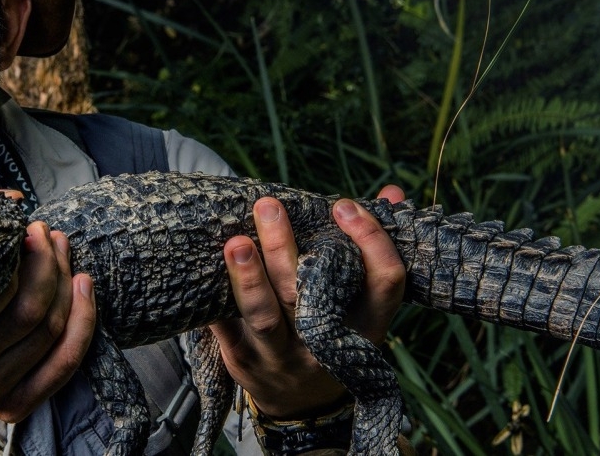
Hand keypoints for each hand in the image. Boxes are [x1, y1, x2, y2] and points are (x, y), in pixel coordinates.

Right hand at [0, 219, 96, 421]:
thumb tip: (11, 202)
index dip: (28, 259)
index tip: (31, 228)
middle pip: (32, 314)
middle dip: (52, 266)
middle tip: (50, 236)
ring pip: (52, 336)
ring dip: (70, 288)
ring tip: (65, 253)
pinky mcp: (11, 407)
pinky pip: (63, 368)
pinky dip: (83, 326)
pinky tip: (84, 291)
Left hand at [209, 186, 406, 417]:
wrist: (305, 408)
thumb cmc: (335, 334)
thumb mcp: (362, 304)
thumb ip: (373, 247)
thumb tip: (392, 192)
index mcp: (367, 325)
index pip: (383, 282)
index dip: (370, 241)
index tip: (344, 205)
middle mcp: (328, 344)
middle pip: (309, 294)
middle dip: (284, 247)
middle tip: (268, 205)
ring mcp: (285, 358)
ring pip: (266, 318)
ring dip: (248, 279)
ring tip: (235, 243)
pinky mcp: (246, 364)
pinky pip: (227, 331)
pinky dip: (217, 302)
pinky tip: (207, 272)